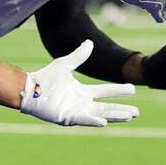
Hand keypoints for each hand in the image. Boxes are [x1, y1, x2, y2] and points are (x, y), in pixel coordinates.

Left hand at [20, 41, 140, 126]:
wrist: (29, 88)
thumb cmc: (45, 78)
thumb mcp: (65, 65)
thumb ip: (78, 56)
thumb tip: (90, 43)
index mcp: (82, 92)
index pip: (105, 91)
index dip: (118, 91)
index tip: (133, 89)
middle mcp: (82, 103)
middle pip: (107, 108)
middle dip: (122, 110)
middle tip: (137, 112)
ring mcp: (76, 112)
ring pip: (99, 115)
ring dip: (114, 116)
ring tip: (129, 116)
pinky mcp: (68, 118)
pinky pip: (84, 120)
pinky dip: (94, 121)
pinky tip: (104, 122)